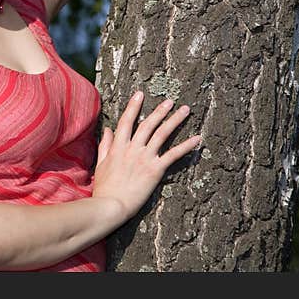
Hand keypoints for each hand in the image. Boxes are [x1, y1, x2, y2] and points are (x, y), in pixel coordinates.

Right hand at [92, 91, 201, 223]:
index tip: (140, 94)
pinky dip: (186, 146)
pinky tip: (197, 139)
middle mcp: (133, 148)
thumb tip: (107, 129)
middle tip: (170, 101)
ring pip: (162, 134)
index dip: (133, 106)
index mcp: (118, 146)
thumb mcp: (101, 163)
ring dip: (174, 120)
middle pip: (148, 124)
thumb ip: (105, 145)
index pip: (126, 121)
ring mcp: (145, 158)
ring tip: (185, 110)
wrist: (111, 204)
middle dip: (159, 111)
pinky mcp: (156, 170)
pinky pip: (174, 154)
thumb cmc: (105, 187)